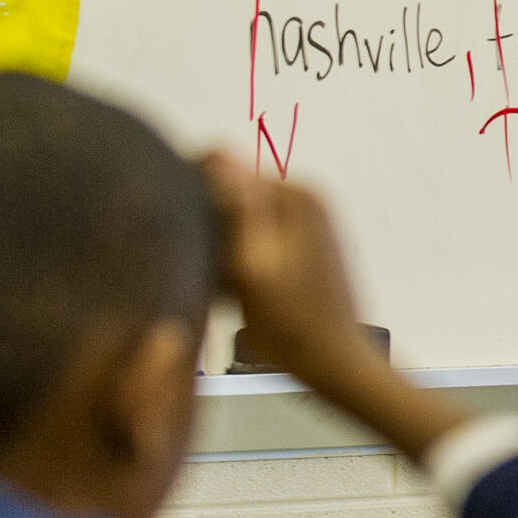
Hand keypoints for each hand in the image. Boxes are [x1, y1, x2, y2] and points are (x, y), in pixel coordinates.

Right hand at [200, 154, 374, 392]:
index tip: (181, 242)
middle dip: (210, 230)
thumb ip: (238, 210)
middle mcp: (307, 199)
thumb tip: (220, 153)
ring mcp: (307, 223)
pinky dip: (240, 264)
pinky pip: (256, 244)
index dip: (195, 205)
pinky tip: (234, 295)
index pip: (225, 174)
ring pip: (240, 224)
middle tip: (208, 274)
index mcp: (297, 195)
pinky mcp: (303, 249)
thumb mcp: (253, 267)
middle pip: (234, 199)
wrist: (335, 364)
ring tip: (222, 288)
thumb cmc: (293, 325)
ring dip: (222, 251)